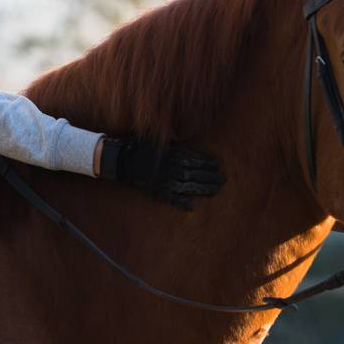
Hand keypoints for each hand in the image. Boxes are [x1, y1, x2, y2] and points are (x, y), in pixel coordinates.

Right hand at [98, 137, 224, 209]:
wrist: (120, 160)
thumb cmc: (139, 147)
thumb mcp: (156, 139)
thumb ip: (170, 141)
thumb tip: (180, 137)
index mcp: (169, 153)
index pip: (192, 159)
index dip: (206, 163)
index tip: (218, 167)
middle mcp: (168, 166)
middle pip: (193, 173)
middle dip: (209, 177)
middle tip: (222, 180)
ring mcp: (162, 179)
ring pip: (186, 185)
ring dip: (201, 188)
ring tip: (214, 191)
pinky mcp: (155, 189)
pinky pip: (170, 198)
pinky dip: (181, 202)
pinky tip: (192, 206)